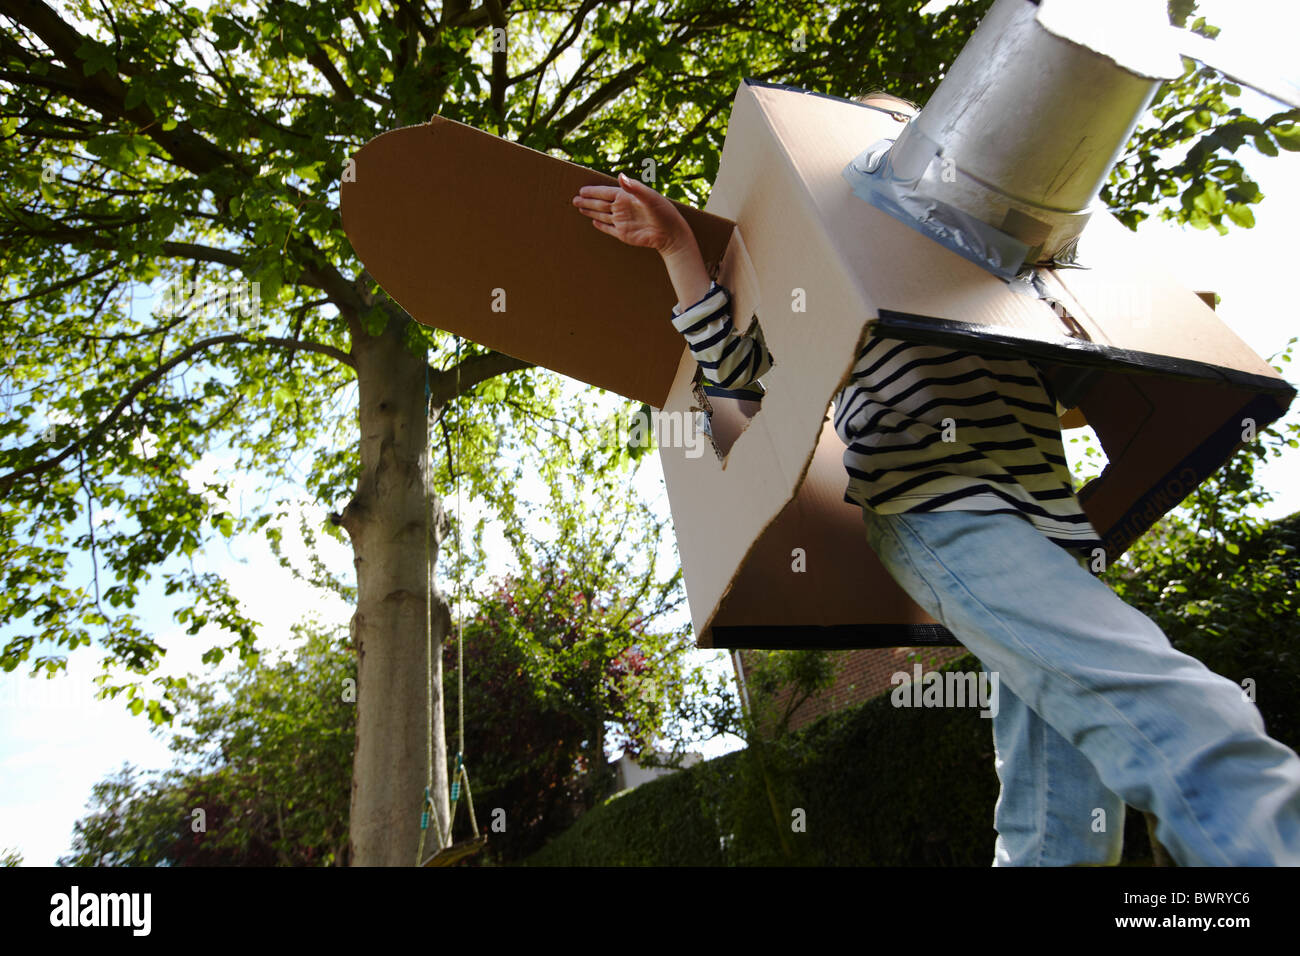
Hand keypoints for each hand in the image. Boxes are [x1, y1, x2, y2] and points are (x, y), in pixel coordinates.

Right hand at [572, 173, 690, 253]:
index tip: (582, 189)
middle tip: (574, 198)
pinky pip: (608, 229)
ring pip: (602, 215)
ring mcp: (622, 221)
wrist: (671, 234)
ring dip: (590, 211)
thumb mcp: (650, 197)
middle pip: (600, 203)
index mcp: (627, 197)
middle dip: (587, 200)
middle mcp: (623, 208)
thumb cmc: (663, 212)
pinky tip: (593, 221)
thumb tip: (621, 176)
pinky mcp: (623, 234)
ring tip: (579, 207)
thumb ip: (635, 188)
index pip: (606, 192)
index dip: (593, 191)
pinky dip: (601, 225)